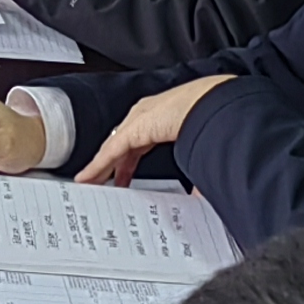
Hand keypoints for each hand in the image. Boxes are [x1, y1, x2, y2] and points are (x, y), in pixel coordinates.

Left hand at [80, 74, 229, 186]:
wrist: (214, 103)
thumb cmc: (216, 120)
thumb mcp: (201, 152)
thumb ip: (197, 176)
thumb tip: (200, 201)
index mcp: (166, 119)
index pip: (141, 143)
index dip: (130, 161)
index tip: (126, 175)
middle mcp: (149, 116)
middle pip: (123, 146)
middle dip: (114, 166)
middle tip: (106, 182)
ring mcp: (139, 120)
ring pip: (113, 149)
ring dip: (101, 167)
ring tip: (90, 183)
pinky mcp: (133, 129)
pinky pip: (110, 152)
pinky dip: (98, 167)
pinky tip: (87, 179)